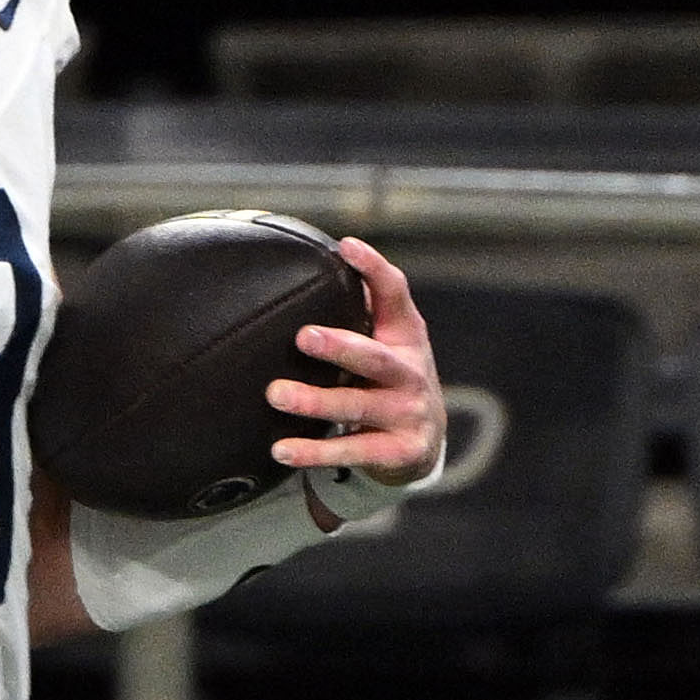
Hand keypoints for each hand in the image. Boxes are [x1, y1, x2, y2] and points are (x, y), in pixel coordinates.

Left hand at [278, 236, 446, 518]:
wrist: (423, 441)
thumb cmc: (389, 378)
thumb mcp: (387, 340)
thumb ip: (364, 306)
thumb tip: (321, 254)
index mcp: (405, 336)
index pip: (394, 294)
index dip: (373, 269)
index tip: (345, 247)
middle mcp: (411, 372)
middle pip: (374, 357)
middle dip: (340, 346)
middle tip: (303, 337)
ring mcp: (407, 414)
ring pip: (356, 406)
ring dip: (315, 401)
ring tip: (276, 394)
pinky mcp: (398, 452)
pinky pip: (351, 452)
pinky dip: (315, 452)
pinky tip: (282, 449)